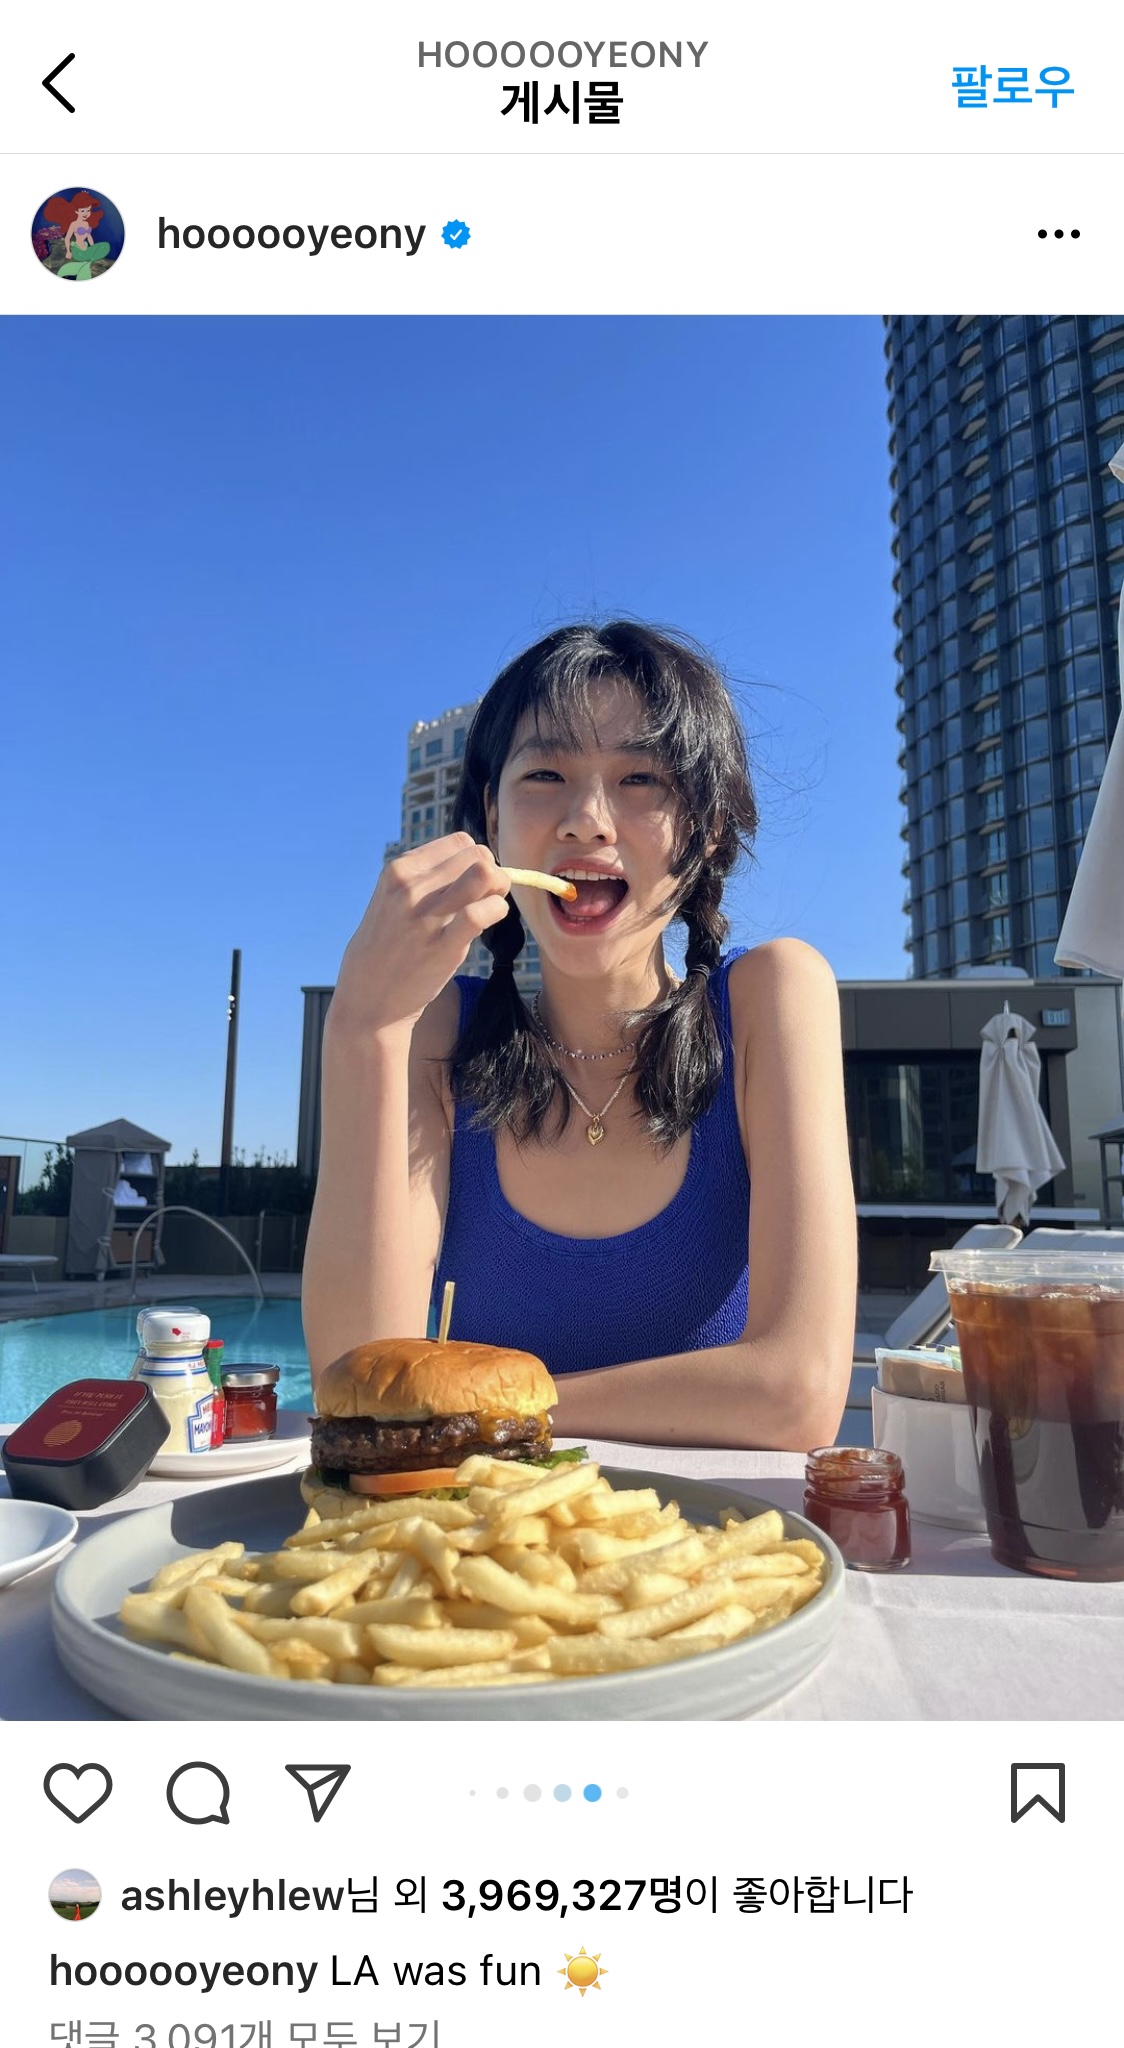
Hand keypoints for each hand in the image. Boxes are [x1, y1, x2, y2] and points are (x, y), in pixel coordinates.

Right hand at [328, 833, 511, 1043]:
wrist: (368, 999)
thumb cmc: (386, 948)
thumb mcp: (391, 900)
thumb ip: (424, 879)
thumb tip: (473, 862)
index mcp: (398, 871)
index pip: (459, 842)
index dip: (475, 860)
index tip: (472, 882)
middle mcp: (410, 888)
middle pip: (477, 855)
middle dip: (492, 872)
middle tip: (486, 896)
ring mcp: (426, 917)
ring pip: (484, 874)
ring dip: (499, 888)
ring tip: (491, 905)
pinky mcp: (443, 947)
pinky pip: (482, 913)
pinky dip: (498, 911)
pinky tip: (491, 920)